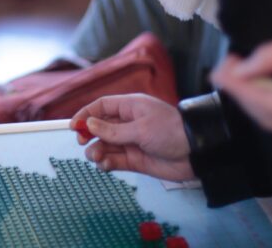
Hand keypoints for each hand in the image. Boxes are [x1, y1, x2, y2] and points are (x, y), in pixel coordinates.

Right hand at [69, 94, 194, 180]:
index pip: (102, 106)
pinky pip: (115, 160)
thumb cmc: (172, 132)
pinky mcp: (135, 159)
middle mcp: (128, 123)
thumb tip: (90, 124)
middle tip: (83, 142)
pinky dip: (107, 163)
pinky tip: (105, 165)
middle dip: (89, 134)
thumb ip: (114, 130)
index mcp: (131, 107)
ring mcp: (131, 141)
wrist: (196, 153)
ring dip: (97, 151)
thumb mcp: (141, 129)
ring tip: (97, 157)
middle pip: (100, 127)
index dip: (86, 114)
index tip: (74, 126)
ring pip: (106, 145)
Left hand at [211, 19, 271, 145]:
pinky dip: (271, 102)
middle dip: (242, 94)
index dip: (239, 88)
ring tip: (236, 73)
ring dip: (254, 98)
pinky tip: (257, 83)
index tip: (218, 71)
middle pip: (268, 118)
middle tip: (223, 69)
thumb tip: (240, 69)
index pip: (266, 104)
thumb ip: (270, 58)